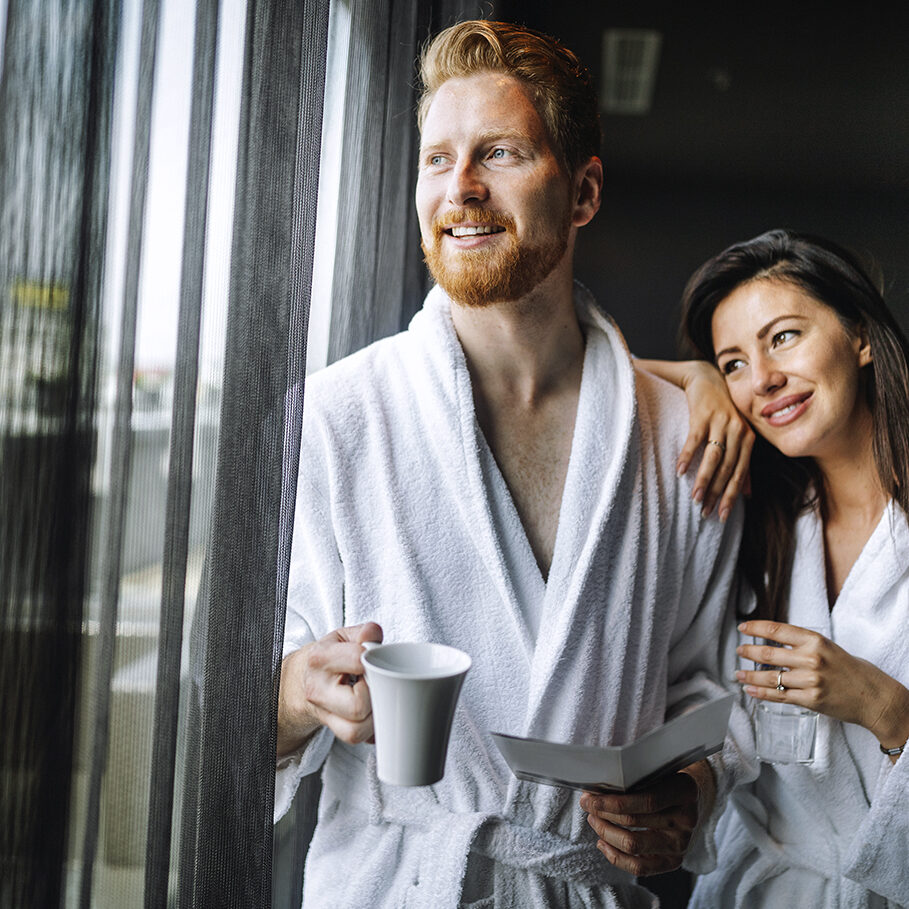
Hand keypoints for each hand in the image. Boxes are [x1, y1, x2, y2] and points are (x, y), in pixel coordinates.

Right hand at [277, 622, 382, 756]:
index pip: (358, 661)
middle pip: (358, 706)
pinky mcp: (331, 728)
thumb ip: (364, 632)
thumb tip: (373, 634)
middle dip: (375, 695)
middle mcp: (318, 689)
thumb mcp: (344, 637)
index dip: (375, 661)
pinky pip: (356, 738)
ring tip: (374, 699)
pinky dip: (371, 729)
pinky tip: (371, 714)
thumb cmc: (331, 656)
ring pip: (356, 730)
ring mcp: (323, 712)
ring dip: (374, 716)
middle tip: (376, 683)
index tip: (375, 661)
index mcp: (321, 658)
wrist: (304, 679)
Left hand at [580, 764, 708, 876]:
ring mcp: (682, 844)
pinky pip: (639, 867)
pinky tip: (603, 843)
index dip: (613, 801)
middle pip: (634, 822)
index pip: (646, 800)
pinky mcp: (674, 861)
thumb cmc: (668, 781)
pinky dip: (615, 856)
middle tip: (587, 804)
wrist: (695, 800)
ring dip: (605, 833)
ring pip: (633, 846)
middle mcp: (686, 819)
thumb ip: (636, 777)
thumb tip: (597, 785)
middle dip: (603, 813)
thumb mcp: (660, 770)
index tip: (590, 797)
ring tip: (594, 820)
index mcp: (684, 791)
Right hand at [674, 361, 753, 521]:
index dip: (731, 496)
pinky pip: (695, 440)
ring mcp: (721, 422)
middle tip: (704, 511)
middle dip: (716, 493)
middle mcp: (738, 431)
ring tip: (694, 497)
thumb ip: (742, 462)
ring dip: (704, 479)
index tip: (721, 516)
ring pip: (714, 457)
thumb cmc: (722, 411)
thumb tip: (749, 494)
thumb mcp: (737, 435)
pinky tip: (680, 471)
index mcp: (748, 439)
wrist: (707, 379)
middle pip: (728, 468)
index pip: (740, 473)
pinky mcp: (702, 415)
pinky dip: (687, 456)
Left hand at [736, 621, 908, 753]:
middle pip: (768, 654)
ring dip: (749, 676)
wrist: (875, 697)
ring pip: (769, 677)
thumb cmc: (850, 670)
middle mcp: (811, 659)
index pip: (776, 630)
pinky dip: (760, 693)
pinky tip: (750, 690)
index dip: (755, 628)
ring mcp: (810, 681)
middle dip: (748, 652)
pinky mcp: (811, 700)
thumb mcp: (827, 647)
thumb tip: (772, 640)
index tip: (742, 628)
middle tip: (739, 651)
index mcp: (815, 640)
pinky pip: (779, 696)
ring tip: (738, 674)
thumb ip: (802, 644)